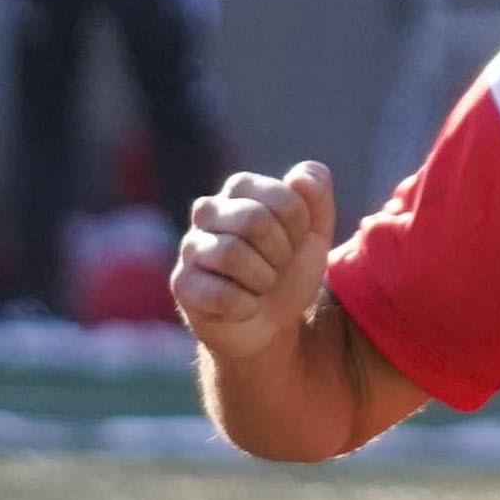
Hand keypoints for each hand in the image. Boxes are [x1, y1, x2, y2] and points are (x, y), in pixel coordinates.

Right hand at [174, 160, 340, 351]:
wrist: (270, 323)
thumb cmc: (288, 270)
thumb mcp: (315, 232)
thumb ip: (317, 195)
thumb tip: (299, 177)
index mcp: (240, 188)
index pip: (285, 199)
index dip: (300, 230)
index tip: (293, 244)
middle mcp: (208, 210)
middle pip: (254, 220)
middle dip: (280, 254)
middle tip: (277, 268)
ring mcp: (190, 247)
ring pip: (232, 254)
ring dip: (263, 280)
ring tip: (261, 286)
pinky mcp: (182, 284)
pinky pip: (219, 294)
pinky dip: (246, 307)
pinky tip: (246, 307)